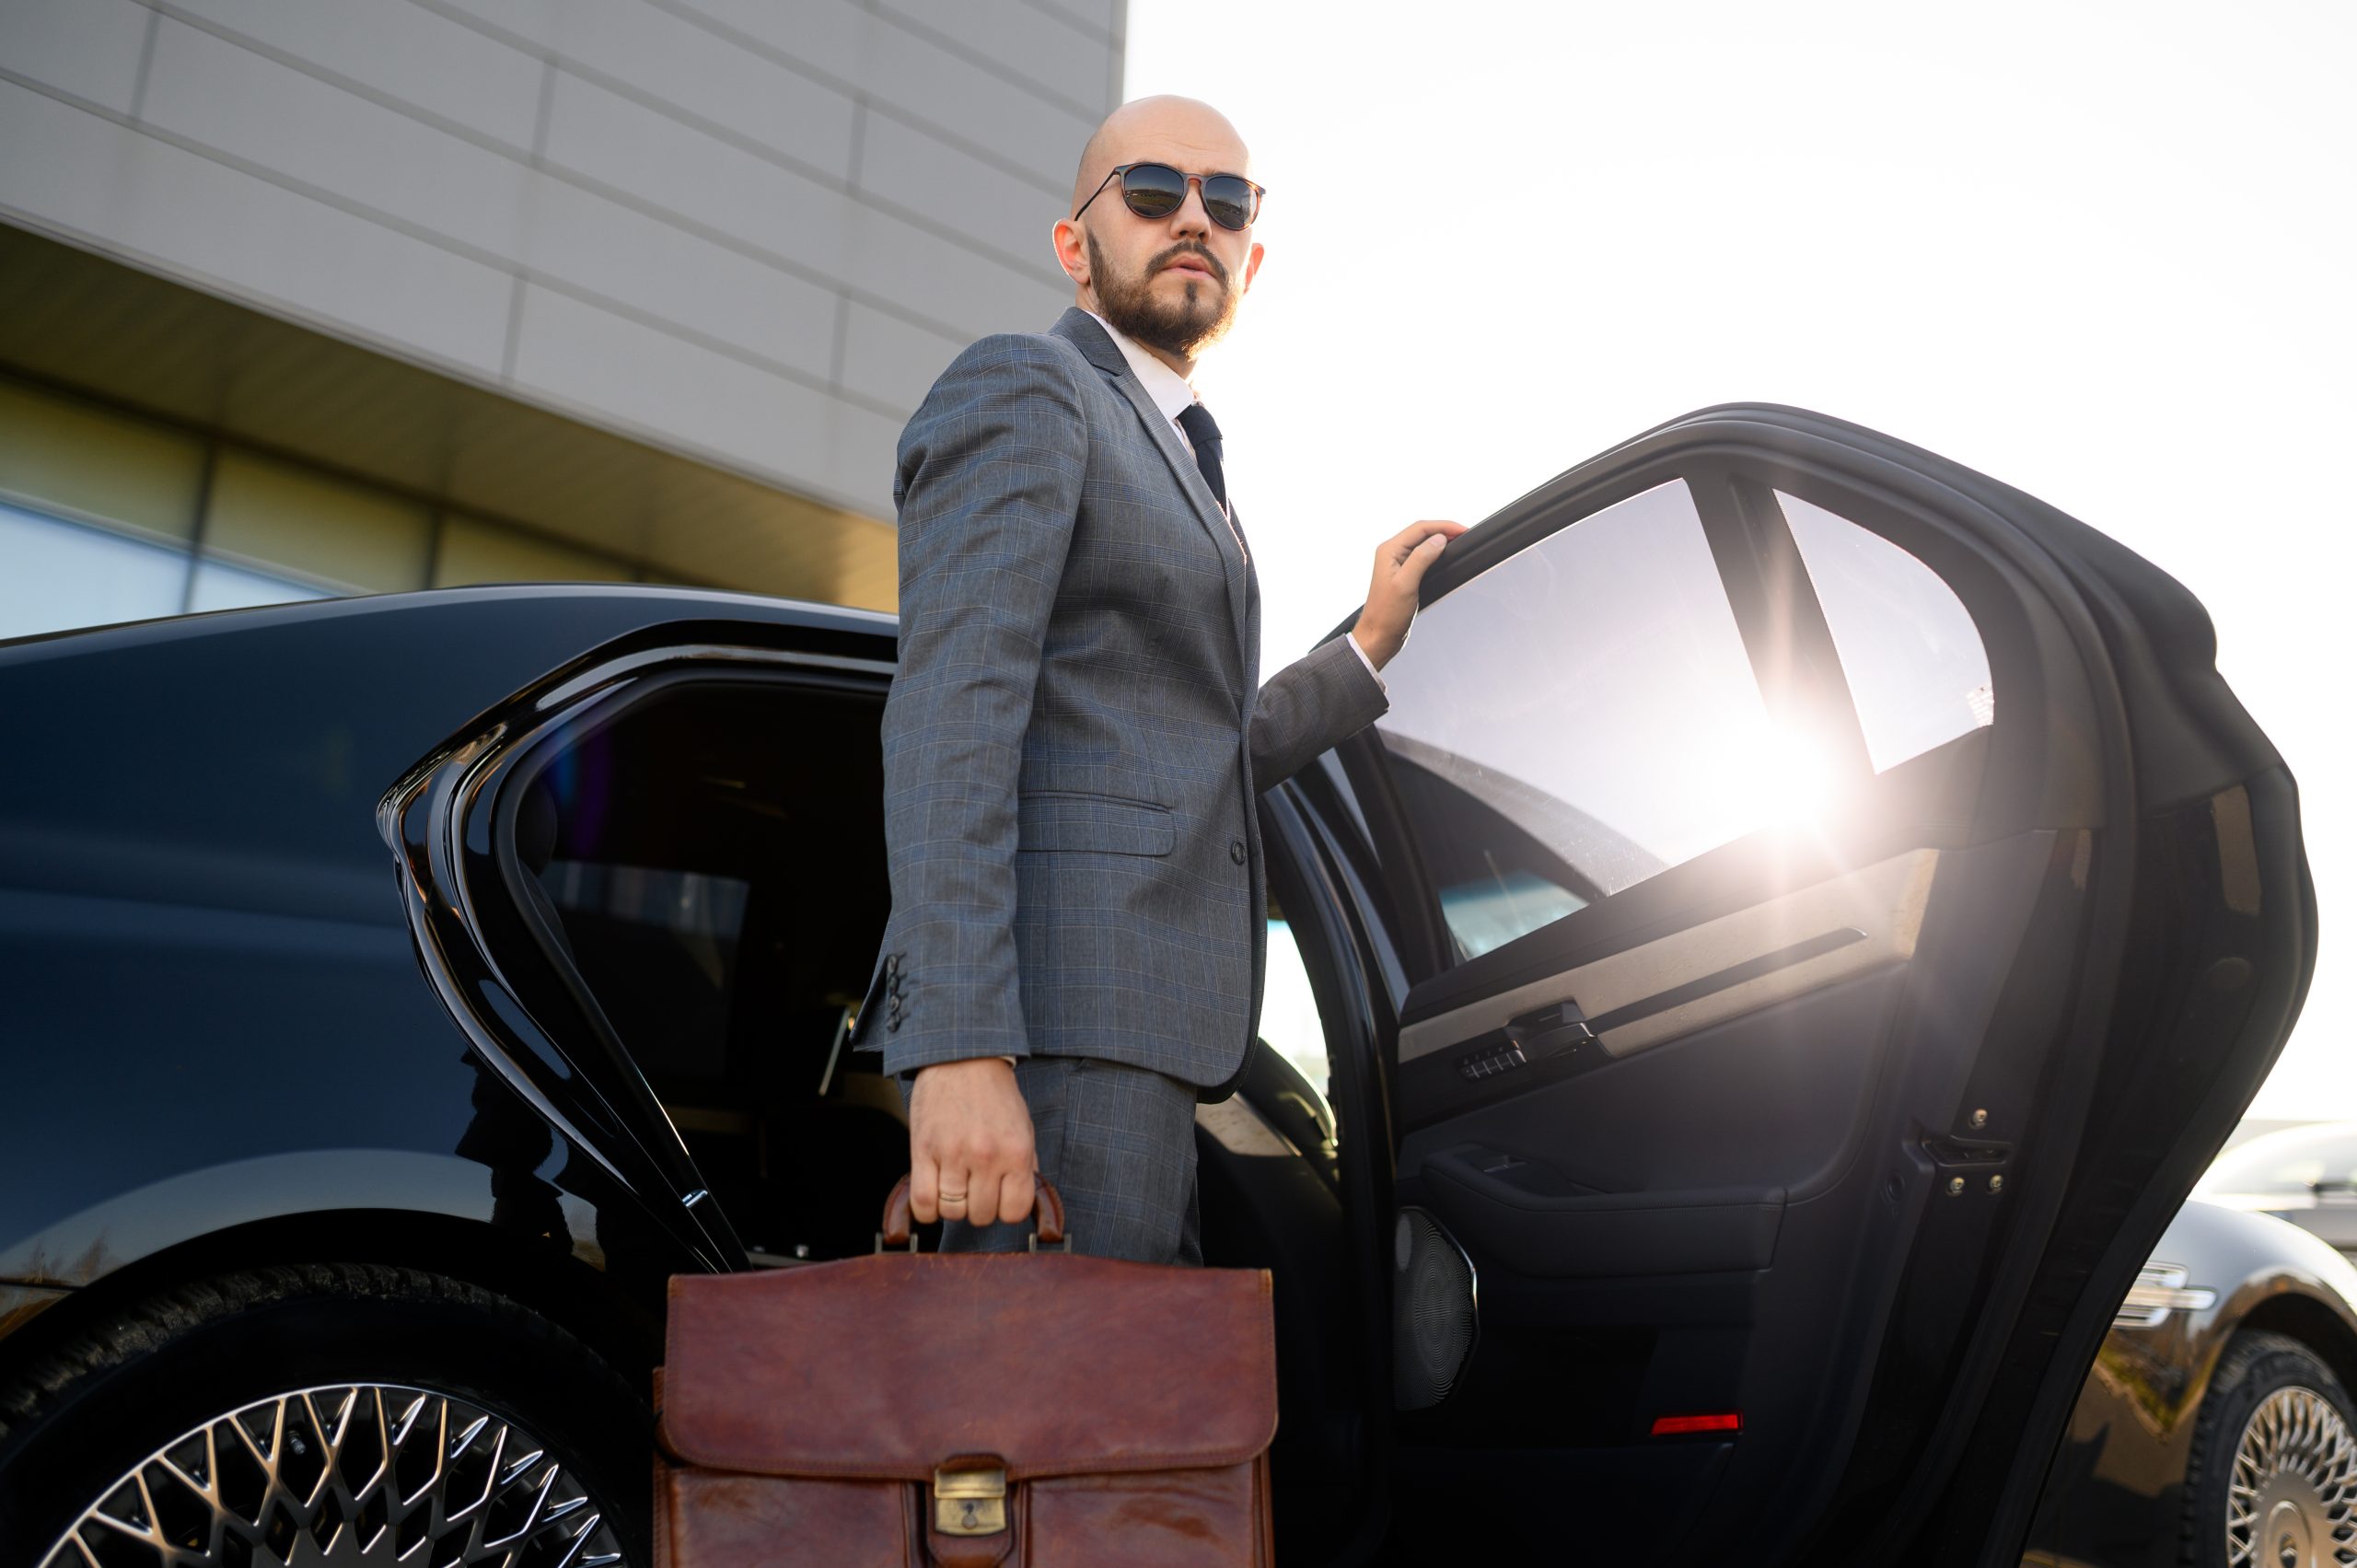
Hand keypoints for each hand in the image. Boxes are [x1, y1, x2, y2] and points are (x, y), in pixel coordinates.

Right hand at [907, 1057, 1035, 1227]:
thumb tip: (1022, 1201)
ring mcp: (953, 1155)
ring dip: (953, 1206)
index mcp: (1017, 1152)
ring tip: (954, 1185)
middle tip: (975, 1187)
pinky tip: (933, 1195)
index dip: (1005, 1210)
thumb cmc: (994, 1094)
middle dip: (979, 1206)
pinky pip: (923, 1203)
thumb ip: (1025, 1166)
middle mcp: (987, 1157)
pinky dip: (927, 1209)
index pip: (1014, 1211)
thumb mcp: (1023, 1127)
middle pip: (981, 1215)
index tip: (998, 1198)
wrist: (962, 1059)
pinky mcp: (924, 1150)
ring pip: (952, 1212)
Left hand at [1353, 519, 1467, 667]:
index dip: (1444, 526)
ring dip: (1441, 540)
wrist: (1378, 636)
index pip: (1420, 528)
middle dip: (1444, 530)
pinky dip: (1436, 553)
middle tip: (1465, 535)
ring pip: (1422, 543)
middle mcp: (1391, 553)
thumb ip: (1421, 559)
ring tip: (1459, 542)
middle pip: (1422, 532)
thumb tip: (1439, 540)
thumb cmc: (1386, 614)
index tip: (1463, 531)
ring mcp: (1397, 564)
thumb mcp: (1406, 584)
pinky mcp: (1404, 574)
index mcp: (1389, 551)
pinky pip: (1422, 556)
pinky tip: (1446, 556)